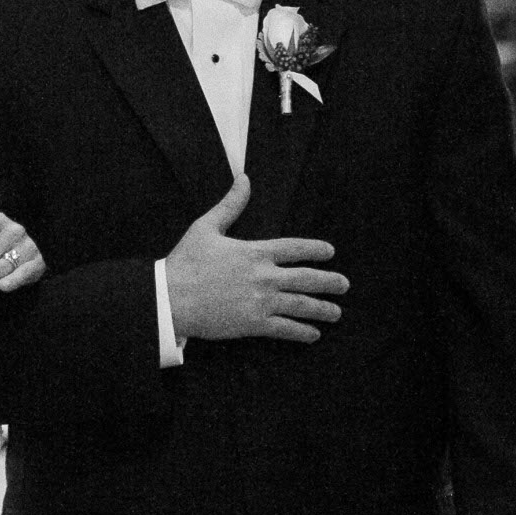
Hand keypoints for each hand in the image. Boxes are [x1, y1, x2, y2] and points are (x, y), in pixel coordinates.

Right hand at [163, 173, 345, 343]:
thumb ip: (230, 205)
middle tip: (344, 285)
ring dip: (323, 309)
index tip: (330, 252)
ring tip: (336, 313)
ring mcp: (261, 301)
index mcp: (255, 252)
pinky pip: (285, 328)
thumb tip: (244, 180)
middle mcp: (264, 276)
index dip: (316, 249)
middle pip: (307, 278)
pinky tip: (313, 334)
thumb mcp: (206, 227)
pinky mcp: (253, 324)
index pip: (295, 248)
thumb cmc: (185, 263)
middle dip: (330, 282)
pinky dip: (302, 332)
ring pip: (302, 305)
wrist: (170, 298)